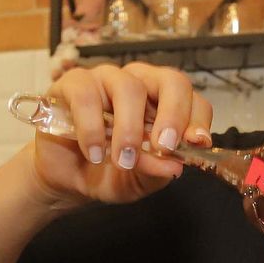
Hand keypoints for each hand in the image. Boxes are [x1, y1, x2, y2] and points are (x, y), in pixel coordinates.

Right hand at [29, 62, 213, 207]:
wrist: (65, 180)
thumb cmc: (106, 174)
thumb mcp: (136, 182)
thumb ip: (155, 172)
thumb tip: (174, 166)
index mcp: (163, 106)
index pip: (192, 100)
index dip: (197, 118)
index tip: (197, 143)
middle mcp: (140, 85)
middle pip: (170, 81)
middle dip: (172, 114)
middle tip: (164, 146)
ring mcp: (107, 80)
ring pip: (128, 86)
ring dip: (129, 128)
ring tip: (121, 159)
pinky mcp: (73, 83)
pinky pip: (86, 95)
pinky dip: (91, 127)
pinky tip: (94, 152)